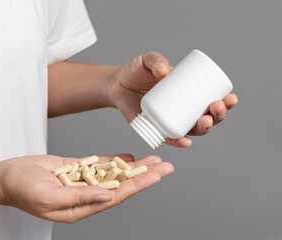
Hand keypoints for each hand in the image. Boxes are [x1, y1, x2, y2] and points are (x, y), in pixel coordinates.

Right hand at [0, 154, 172, 222]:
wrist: (5, 176)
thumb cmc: (20, 188)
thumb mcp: (47, 195)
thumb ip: (77, 198)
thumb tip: (106, 197)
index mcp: (79, 207)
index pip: (115, 196)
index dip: (137, 185)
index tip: (156, 175)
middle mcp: (85, 196)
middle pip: (120, 185)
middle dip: (143, 176)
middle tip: (165, 166)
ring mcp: (81, 182)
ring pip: (113, 174)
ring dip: (133, 167)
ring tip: (153, 159)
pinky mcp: (75, 169)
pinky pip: (99, 165)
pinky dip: (114, 161)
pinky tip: (128, 157)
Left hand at [107, 51, 237, 146]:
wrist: (116, 84)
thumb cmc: (136, 72)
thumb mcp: (147, 61)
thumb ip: (156, 60)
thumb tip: (164, 71)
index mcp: (188, 94)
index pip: (212, 100)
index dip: (226, 102)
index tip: (230, 97)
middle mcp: (182, 110)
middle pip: (207, 118)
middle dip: (217, 116)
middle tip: (216, 107)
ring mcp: (170, 120)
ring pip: (192, 130)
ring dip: (203, 129)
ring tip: (205, 121)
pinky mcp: (156, 129)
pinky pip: (170, 138)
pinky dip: (178, 141)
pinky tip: (186, 141)